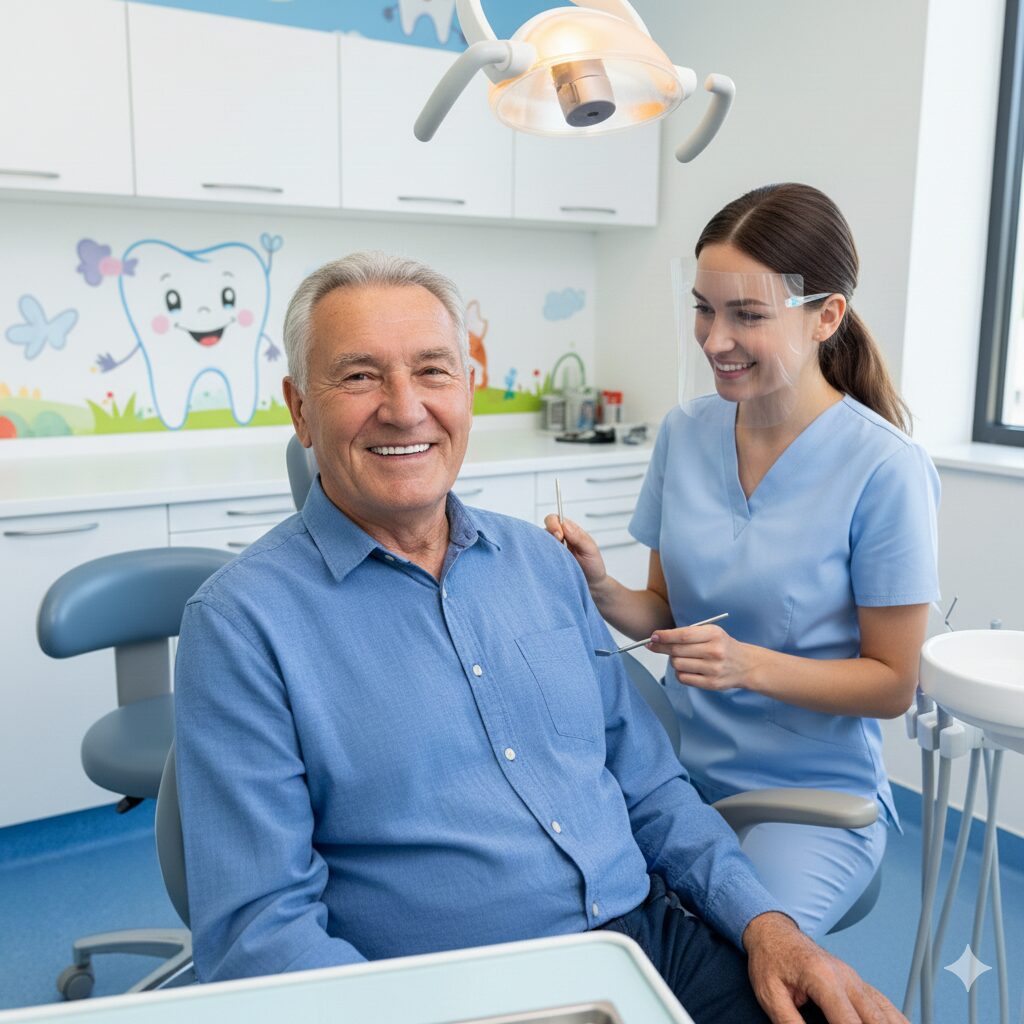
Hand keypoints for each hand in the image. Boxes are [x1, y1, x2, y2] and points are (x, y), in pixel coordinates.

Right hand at [543, 514, 607, 588]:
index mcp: (570, 531)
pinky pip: (539, 557)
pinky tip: (550, 564)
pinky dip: (542, 559)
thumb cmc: (593, 567)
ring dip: (545, 548)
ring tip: (556, 558)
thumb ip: (579, 537)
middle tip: (557, 546)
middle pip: (544, 528)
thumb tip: (565, 525)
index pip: (555, 519)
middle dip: (548, 535)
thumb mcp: (590, 550)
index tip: (560, 535)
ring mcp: (552, 550)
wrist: (592, 586)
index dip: (554, 524)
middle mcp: (559, 539)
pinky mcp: (546, 562)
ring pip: (539, 543)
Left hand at [648, 622, 758, 691]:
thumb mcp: (711, 632)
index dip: (665, 636)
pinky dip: (680, 672)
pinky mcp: (711, 683)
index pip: (683, 635)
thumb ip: (688, 633)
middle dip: (661, 647)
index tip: (653, 636)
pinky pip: (683, 678)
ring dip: (673, 661)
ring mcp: (713, 669)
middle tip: (654, 645)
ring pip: (678, 665)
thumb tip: (659, 637)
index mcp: (714, 634)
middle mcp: (714, 651)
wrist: (746, 665)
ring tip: (681, 657)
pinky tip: (687, 668)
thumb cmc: (724, 646)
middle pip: (677, 650)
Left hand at [743, 912, 906, 1023]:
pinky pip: (885, 1005)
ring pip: (887, 1014)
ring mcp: (855, 979)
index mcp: (823, 978)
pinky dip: (897, 1021)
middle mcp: (846, 977)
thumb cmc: (770, 961)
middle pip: (876, 1020)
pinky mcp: (858, 983)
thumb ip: (790, 1022)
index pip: (849, 1022)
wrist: (773, 932)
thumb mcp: (770, 994)